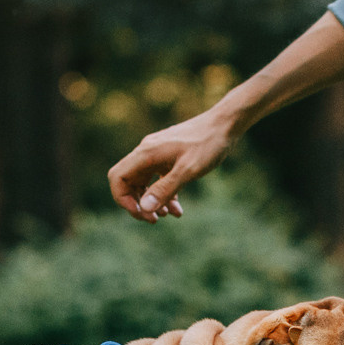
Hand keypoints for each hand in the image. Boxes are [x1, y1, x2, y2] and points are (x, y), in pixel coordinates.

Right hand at [107, 111, 230, 221]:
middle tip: (153, 220)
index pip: (118, 177)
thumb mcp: (188, 169)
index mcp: (146, 153)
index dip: (123, 199)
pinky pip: (159, 179)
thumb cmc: (208, 144)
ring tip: (165, 216)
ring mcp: (157, 154)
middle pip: (128, 182)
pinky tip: (177, 209)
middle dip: (137, 203)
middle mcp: (147, 152)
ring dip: (152, 201)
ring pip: (144, 182)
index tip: (141, 213)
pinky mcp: (169, 157)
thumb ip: (165, 189)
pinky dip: (165, 194)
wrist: (225, 125)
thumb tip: (144, 208)